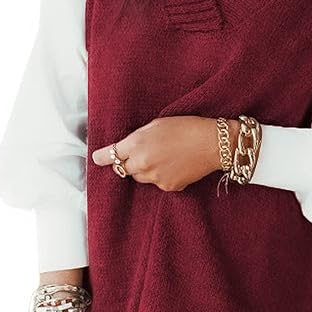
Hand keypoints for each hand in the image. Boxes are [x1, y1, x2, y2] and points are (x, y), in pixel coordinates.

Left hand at [91, 116, 239, 191]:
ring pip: (140, 177)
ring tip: (163, 157)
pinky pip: (157, 183)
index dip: (103, 158)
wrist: (213, 143)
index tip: (98, 159)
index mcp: (137, 143)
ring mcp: (155, 177)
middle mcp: (142, 163)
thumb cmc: (187, 127)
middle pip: (124, 169)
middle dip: (128, 162)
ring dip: (145, 170)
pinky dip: (161, 176)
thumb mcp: (157, 124)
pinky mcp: (168, 187)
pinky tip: (174, 165)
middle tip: (142, 153)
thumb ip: (137, 137)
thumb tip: (126, 147)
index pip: (111, 155)